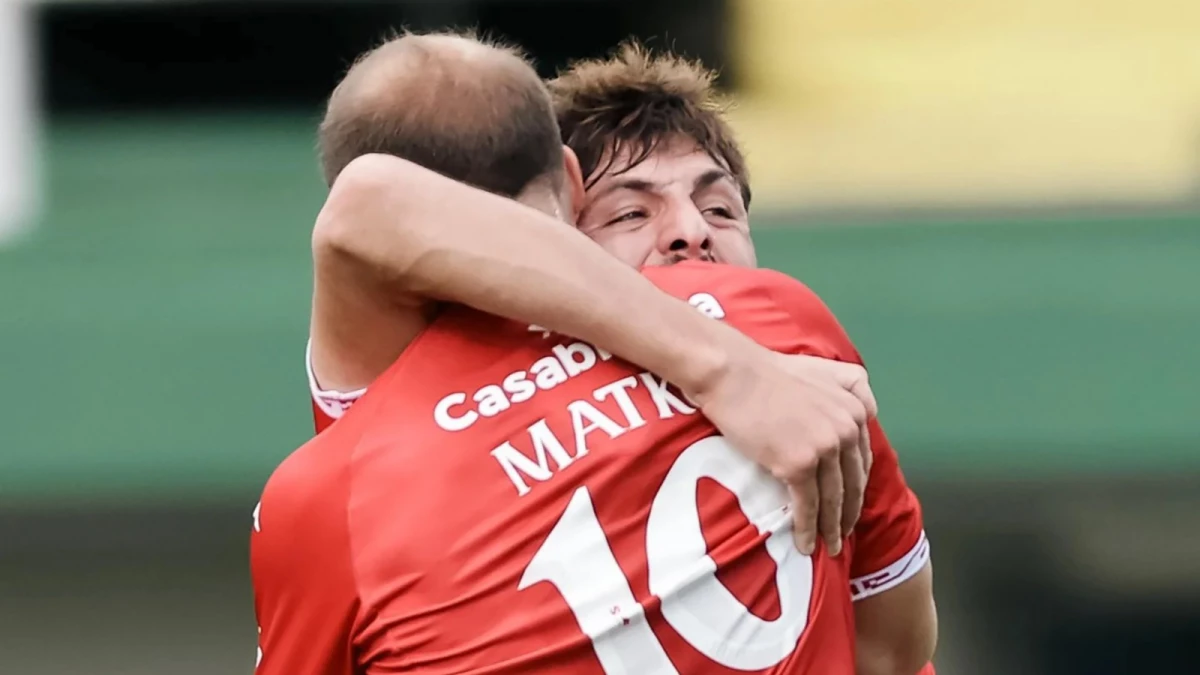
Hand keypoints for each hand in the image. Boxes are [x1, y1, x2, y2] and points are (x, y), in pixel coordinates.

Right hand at [687, 349, 875, 555]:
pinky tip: (804, 544)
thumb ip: (848, 388)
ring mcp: (824, 447)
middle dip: (848, 513)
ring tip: (829, 548)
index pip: (863, 459)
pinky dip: (806, 529)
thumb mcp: (821, 370)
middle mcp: (846, 429)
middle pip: (852, 483)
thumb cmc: (765, 371)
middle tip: (843, 535)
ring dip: (831, 529)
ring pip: (833, 499)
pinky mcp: (798, 464)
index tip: (850, 504)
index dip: (856, 486)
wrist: (732, 374)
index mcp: (854, 409)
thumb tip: (863, 411)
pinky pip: (807, 505)